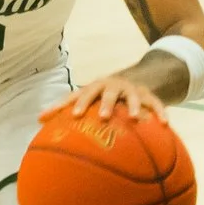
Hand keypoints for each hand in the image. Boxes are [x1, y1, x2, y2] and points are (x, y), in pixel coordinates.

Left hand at [47, 75, 166, 123]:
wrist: (133, 79)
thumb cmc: (101, 94)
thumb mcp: (86, 97)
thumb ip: (64, 107)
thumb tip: (38, 119)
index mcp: (95, 87)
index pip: (84, 93)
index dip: (79, 103)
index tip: (73, 116)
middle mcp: (112, 86)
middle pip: (107, 92)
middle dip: (105, 103)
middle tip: (102, 117)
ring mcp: (131, 90)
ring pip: (132, 96)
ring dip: (132, 106)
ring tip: (133, 119)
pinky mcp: (148, 96)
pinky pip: (156, 104)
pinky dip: (161, 112)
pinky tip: (165, 125)